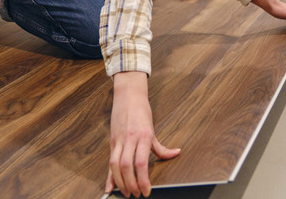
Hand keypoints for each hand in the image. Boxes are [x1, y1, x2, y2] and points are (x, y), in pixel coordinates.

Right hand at [105, 71, 180, 196]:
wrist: (128, 96)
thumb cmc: (141, 111)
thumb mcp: (153, 130)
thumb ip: (162, 147)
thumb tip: (175, 154)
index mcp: (143, 137)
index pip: (141, 163)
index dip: (143, 179)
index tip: (147, 191)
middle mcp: (130, 139)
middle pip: (127, 166)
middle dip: (131, 184)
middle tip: (136, 194)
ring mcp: (119, 140)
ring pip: (115, 164)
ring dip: (120, 182)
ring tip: (126, 193)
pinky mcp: (112, 141)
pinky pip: (109, 161)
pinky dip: (109, 176)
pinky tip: (109, 187)